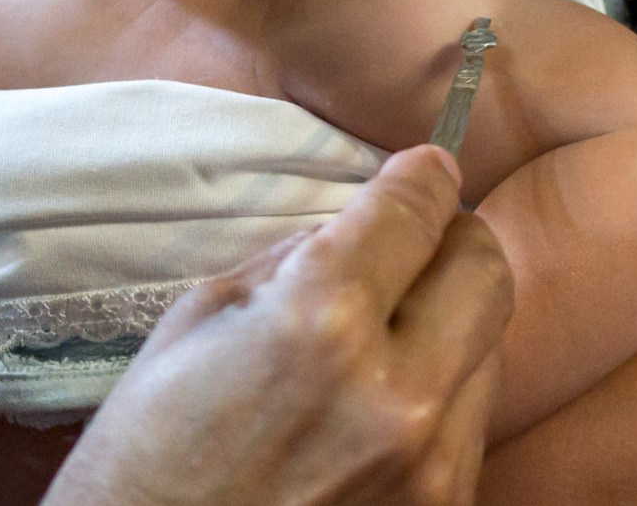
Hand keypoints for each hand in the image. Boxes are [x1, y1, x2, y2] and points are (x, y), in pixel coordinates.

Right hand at [45, 146, 512, 505]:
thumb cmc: (148, 452)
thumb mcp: (200, 321)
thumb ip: (294, 263)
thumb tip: (362, 226)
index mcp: (321, 320)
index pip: (415, 213)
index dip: (422, 179)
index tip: (424, 170)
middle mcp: (398, 392)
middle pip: (486, 271)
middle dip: (453, 242)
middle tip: (417, 243)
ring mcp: (432, 465)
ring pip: (489, 347)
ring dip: (447, 322)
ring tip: (384, 337)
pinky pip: (471, 423)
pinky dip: (438, 394)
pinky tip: (378, 404)